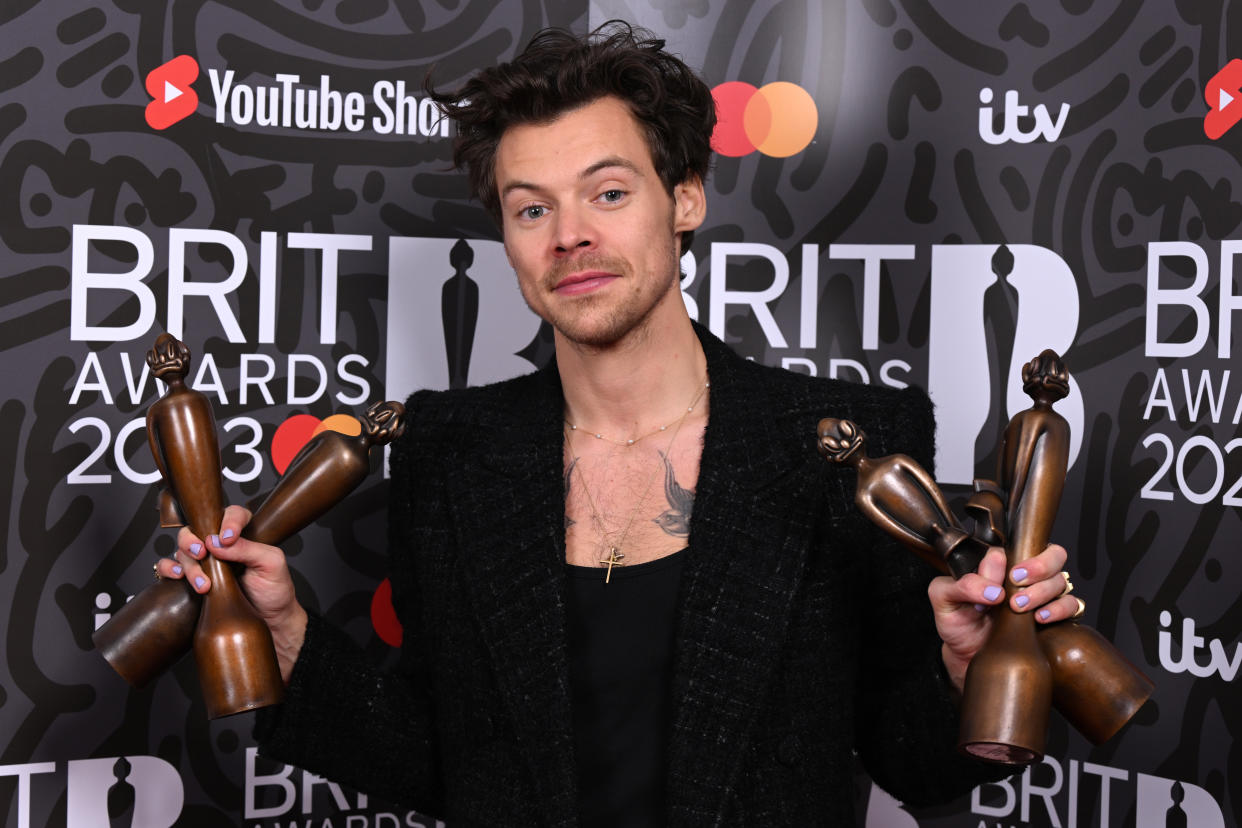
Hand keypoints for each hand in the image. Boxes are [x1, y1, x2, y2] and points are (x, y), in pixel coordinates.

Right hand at [155, 504, 307, 681]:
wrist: (270, 623)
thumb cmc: (275, 591)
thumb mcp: (271, 565)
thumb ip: (249, 548)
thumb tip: (218, 541)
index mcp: (244, 536)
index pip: (232, 515)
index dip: (228, 521)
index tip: (227, 537)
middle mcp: (221, 546)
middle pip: (196, 529)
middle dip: (193, 540)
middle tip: (202, 554)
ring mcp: (204, 564)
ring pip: (182, 551)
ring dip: (188, 564)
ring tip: (203, 584)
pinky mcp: (191, 581)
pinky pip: (169, 568)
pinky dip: (167, 569)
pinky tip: (177, 577)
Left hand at [929, 543, 1078, 690]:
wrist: (967, 655)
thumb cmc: (958, 622)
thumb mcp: (944, 599)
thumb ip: (961, 585)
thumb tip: (992, 589)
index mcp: (1000, 565)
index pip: (1016, 547)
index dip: (1011, 562)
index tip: (1002, 579)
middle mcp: (1025, 576)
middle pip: (1052, 554)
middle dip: (1039, 566)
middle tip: (1017, 582)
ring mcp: (1042, 595)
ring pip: (1061, 580)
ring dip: (1042, 591)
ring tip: (1019, 608)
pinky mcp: (1054, 616)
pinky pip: (1072, 605)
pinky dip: (1060, 609)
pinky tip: (1040, 618)